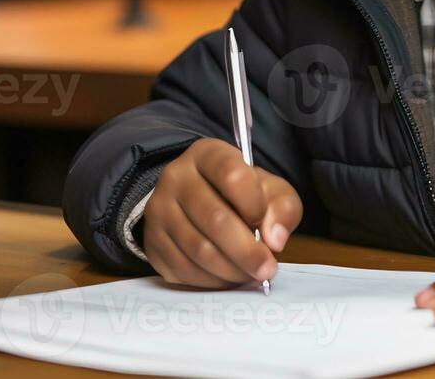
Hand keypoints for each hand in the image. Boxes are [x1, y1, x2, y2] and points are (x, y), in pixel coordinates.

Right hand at [143, 138, 303, 288]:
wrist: (198, 204)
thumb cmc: (242, 195)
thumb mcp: (270, 190)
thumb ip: (282, 208)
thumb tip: (275, 239)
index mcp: (208, 154)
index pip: (231, 174)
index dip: (254, 203)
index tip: (266, 223)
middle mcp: (176, 177)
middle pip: (213, 217)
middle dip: (247, 250)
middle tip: (267, 269)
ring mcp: (159, 210)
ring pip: (197, 248)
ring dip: (231, 269)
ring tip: (251, 275)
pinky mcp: (152, 242)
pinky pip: (182, 269)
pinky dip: (211, 280)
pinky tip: (228, 278)